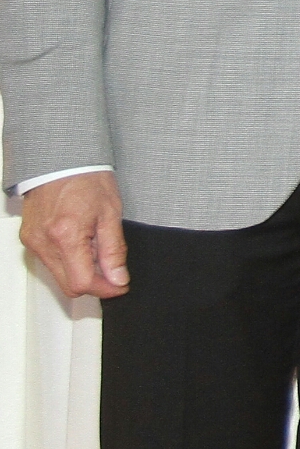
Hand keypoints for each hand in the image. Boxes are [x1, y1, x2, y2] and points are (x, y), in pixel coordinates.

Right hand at [19, 172, 128, 298]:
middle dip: (94, 283)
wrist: (61, 160)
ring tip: (97, 248)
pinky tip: (82, 244)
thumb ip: (114, 250)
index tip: (121, 283)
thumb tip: (118, 278)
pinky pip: (50, 262)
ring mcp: (33, 242)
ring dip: (81, 271)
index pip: (82, 282)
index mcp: (65, 235)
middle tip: (114, 270)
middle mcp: (44, 242)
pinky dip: (68, 260)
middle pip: (68, 285)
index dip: (105, 288)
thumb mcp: (111, 213)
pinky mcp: (29, 239)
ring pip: (59, 275)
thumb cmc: (86, 179)